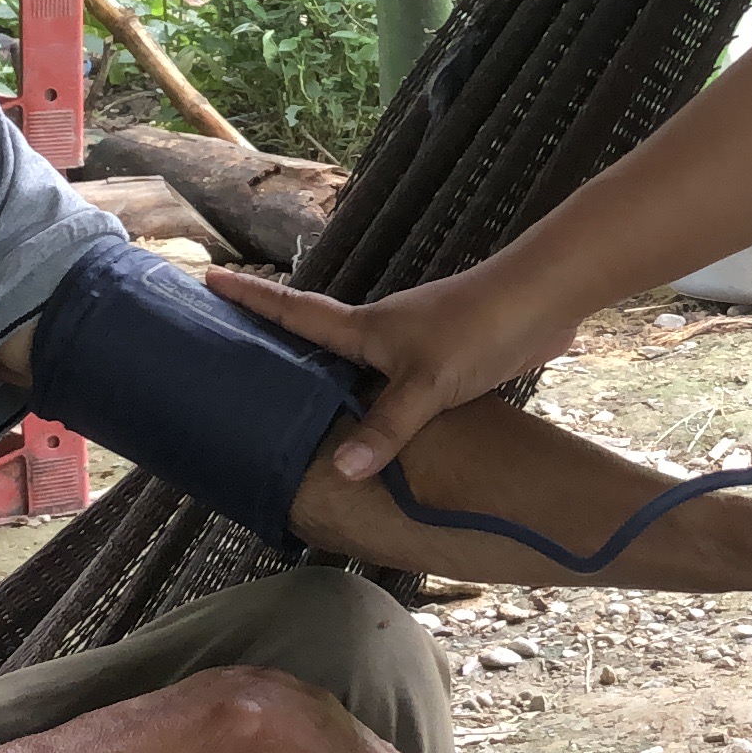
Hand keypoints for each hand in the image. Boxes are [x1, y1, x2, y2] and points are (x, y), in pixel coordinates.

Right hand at [205, 261, 584, 481]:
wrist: (544, 299)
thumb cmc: (480, 329)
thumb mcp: (428, 383)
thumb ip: (387, 427)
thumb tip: (343, 472)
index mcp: (365, 328)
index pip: (294, 312)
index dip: (251, 299)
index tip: (207, 280)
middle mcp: (381, 334)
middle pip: (318, 341)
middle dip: (278, 350)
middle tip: (235, 367)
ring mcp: (412, 346)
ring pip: (356, 368)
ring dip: (328, 384)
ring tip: (295, 415)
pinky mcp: (443, 361)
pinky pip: (393, 387)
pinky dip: (373, 404)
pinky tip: (373, 431)